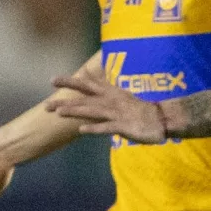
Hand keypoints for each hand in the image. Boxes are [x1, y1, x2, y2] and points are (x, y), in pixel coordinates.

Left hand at [45, 70, 166, 143]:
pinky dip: (94, 128)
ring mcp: (116, 113)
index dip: (70, 81)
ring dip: (75, 111)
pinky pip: (106, 127)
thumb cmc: (142, 111)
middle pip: (84, 98)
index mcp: (110, 93)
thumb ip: (107, 96)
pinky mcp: (123, 126)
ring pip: (91, 111)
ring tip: (59, 113)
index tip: (52, 80)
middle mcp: (110, 100)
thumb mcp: (122, 99)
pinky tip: (81, 130)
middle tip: (47, 104)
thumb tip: (94, 91)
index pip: (87, 85)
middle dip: (65, 100)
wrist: (162, 119)